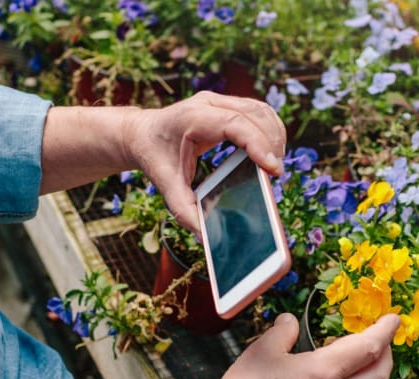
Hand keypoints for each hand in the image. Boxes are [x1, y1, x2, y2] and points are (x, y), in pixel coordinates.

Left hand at [124, 91, 286, 232]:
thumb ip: (185, 210)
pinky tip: (269, 153)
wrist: (143, 134)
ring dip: (275, 136)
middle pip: (254, 115)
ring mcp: (220, 101)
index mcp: (192, 118)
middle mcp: (208, 103)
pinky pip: (258, 112)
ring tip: (274, 165)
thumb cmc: (154, 157)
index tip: (273, 169)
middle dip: (271, 144)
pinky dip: (270, 131)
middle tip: (275, 174)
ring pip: (261, 111)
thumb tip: (206, 237)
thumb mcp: (166, 185)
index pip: (234, 124)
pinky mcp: (228, 105)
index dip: (258, 144)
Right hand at [208, 313, 398, 378]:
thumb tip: (290, 322)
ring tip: (362, 369)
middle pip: (380, 375)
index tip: (392, 320)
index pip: (370, 346)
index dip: (385, 330)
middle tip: (382, 342)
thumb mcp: (263, 349)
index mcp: (325, 371)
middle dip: (387, 354)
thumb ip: (283, 331)